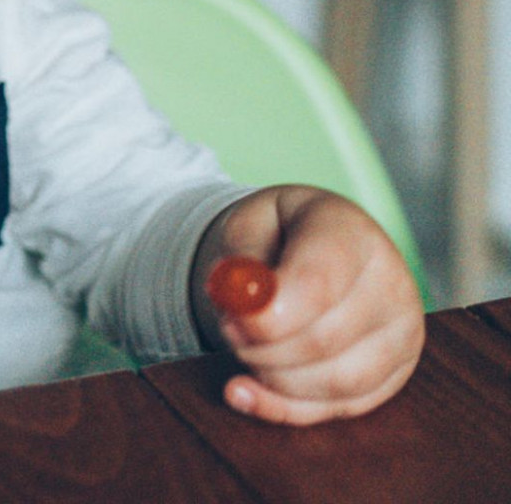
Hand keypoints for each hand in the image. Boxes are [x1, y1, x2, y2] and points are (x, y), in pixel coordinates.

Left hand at [191, 185, 424, 424]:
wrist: (314, 241)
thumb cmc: (279, 231)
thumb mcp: (249, 221)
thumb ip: (242, 256)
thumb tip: (239, 304)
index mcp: (352, 233)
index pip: (320, 283)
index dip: (273, 312)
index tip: (233, 321)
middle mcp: (390, 284)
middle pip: (326, 339)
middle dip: (263, 346)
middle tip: (227, 329)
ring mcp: (401, 335)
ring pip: (336, 382)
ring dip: (272, 375)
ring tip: (242, 346)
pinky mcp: (395, 375)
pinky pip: (339, 407)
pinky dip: (284, 407)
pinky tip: (243, 393)